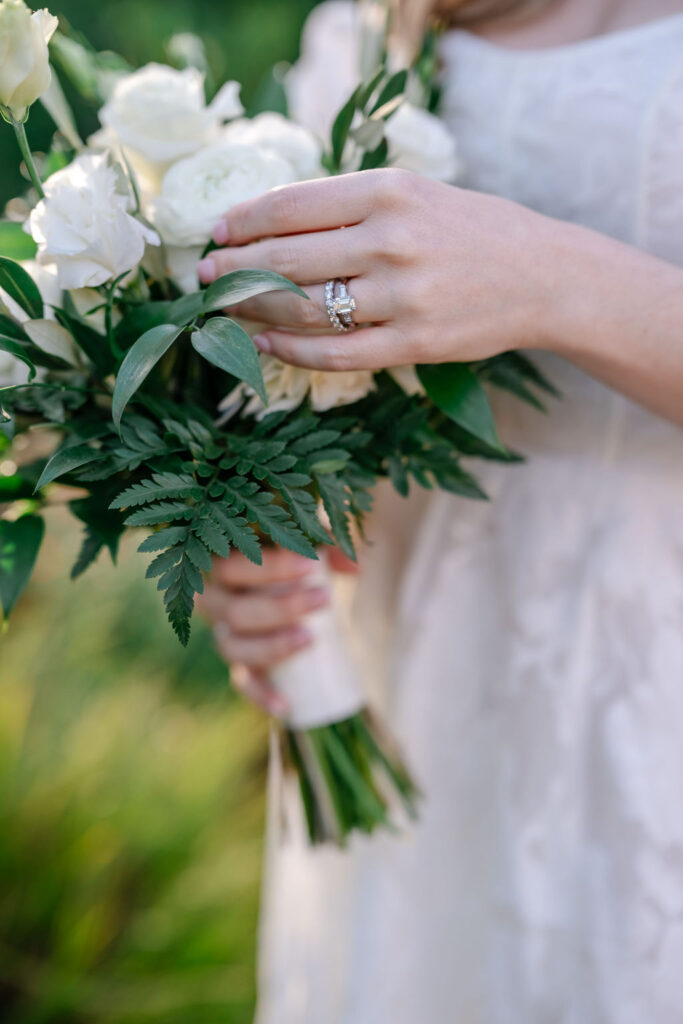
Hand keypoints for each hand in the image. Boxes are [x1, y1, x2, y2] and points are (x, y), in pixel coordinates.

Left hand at [197, 168, 559, 371]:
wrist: (542, 276)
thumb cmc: (471, 230)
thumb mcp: (415, 194)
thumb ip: (350, 205)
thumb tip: (271, 226)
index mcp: (387, 190)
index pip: (291, 206)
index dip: (242, 222)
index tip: (217, 232)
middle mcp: (391, 240)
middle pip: (285, 260)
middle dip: (232, 269)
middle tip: (204, 275)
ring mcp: (402, 296)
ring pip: (302, 310)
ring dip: (252, 312)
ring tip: (225, 311)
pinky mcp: (413, 343)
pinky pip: (335, 353)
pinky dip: (291, 351)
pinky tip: (266, 345)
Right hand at [198, 547, 357, 715]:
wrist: (290, 592)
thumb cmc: (295, 559)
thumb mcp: (308, 546)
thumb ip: (329, 547)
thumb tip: (355, 567)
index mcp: (221, 567)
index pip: (235, 567)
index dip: (270, 568)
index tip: (311, 566)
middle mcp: (214, 604)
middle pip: (235, 611)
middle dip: (280, 607)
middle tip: (324, 599)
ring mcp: (226, 637)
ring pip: (234, 649)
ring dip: (271, 647)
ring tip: (310, 637)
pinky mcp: (242, 666)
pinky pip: (244, 685)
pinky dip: (262, 696)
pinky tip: (286, 705)